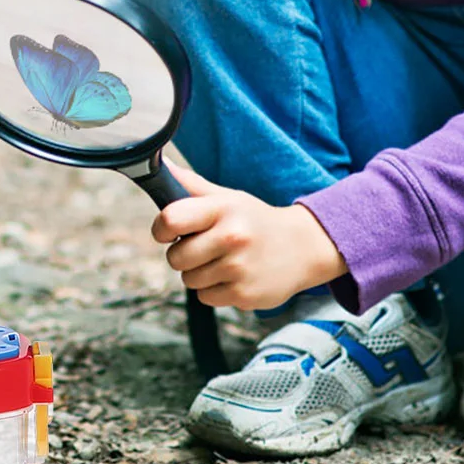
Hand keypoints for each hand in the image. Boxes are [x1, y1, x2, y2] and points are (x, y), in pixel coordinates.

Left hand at [151, 165, 345, 309]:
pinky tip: (233, 277)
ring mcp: (239, 268)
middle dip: (182, 255)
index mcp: (222, 209)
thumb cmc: (255, 221)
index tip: (168, 232)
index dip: (161, 229)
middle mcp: (231, 237)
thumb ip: (191, 185)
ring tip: (222, 261)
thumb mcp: (228, 198)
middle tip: (203, 248)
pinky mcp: (244, 294)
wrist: (304, 247)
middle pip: (175, 257)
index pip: (170, 219)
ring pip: (189, 280)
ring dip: (199, 274)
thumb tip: (160, 165)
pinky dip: (213, 291)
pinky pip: (205, 298)